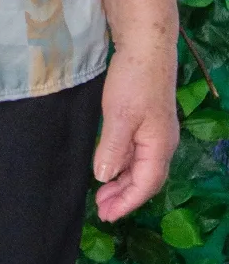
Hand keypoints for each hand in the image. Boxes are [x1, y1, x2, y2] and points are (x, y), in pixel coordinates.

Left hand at [93, 43, 178, 222]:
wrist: (146, 48)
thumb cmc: (134, 81)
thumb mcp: (119, 117)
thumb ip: (113, 149)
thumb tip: (105, 177)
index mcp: (159, 146)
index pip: (146, 185)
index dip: (127, 203)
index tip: (107, 215)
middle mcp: (162, 144)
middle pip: (145, 180)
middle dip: (124, 197)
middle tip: (101, 210)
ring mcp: (156, 134)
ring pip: (140, 168)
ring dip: (122, 183)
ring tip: (102, 195)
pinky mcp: (147, 123)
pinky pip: (137, 154)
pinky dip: (123, 166)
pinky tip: (109, 168)